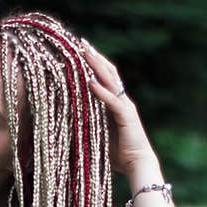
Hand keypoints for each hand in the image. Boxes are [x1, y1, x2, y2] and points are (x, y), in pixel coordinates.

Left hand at [81, 38, 157, 174]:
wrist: (138, 164)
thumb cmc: (118, 154)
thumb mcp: (98, 134)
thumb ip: (88, 123)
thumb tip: (67, 121)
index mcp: (116, 103)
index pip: (104, 77)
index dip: (93, 63)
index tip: (79, 50)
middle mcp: (122, 100)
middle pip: (107, 72)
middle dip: (94, 57)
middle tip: (80, 42)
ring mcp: (125, 107)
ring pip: (110, 81)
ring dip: (96, 66)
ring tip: (84, 53)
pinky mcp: (126, 116)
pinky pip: (112, 101)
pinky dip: (100, 91)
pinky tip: (89, 82)